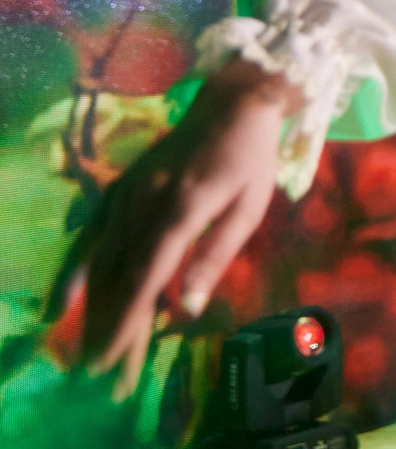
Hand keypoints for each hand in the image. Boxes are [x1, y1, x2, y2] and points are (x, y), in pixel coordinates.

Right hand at [57, 59, 296, 399]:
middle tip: (101, 373)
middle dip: (109, 327)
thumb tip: (192, 305)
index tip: (111, 359)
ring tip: (86, 349)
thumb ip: (217, 254)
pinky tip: (66, 300)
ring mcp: (127, 196)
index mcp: (180, 210)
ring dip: (93, 308)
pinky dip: (78, 270)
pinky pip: (93, 235)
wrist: (231, 101)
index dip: (126, 320)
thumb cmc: (250, 157)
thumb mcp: (249, 206)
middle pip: (119, 277)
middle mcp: (144, 204)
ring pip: (102, 261)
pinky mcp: (121, 190)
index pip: (146, 277)